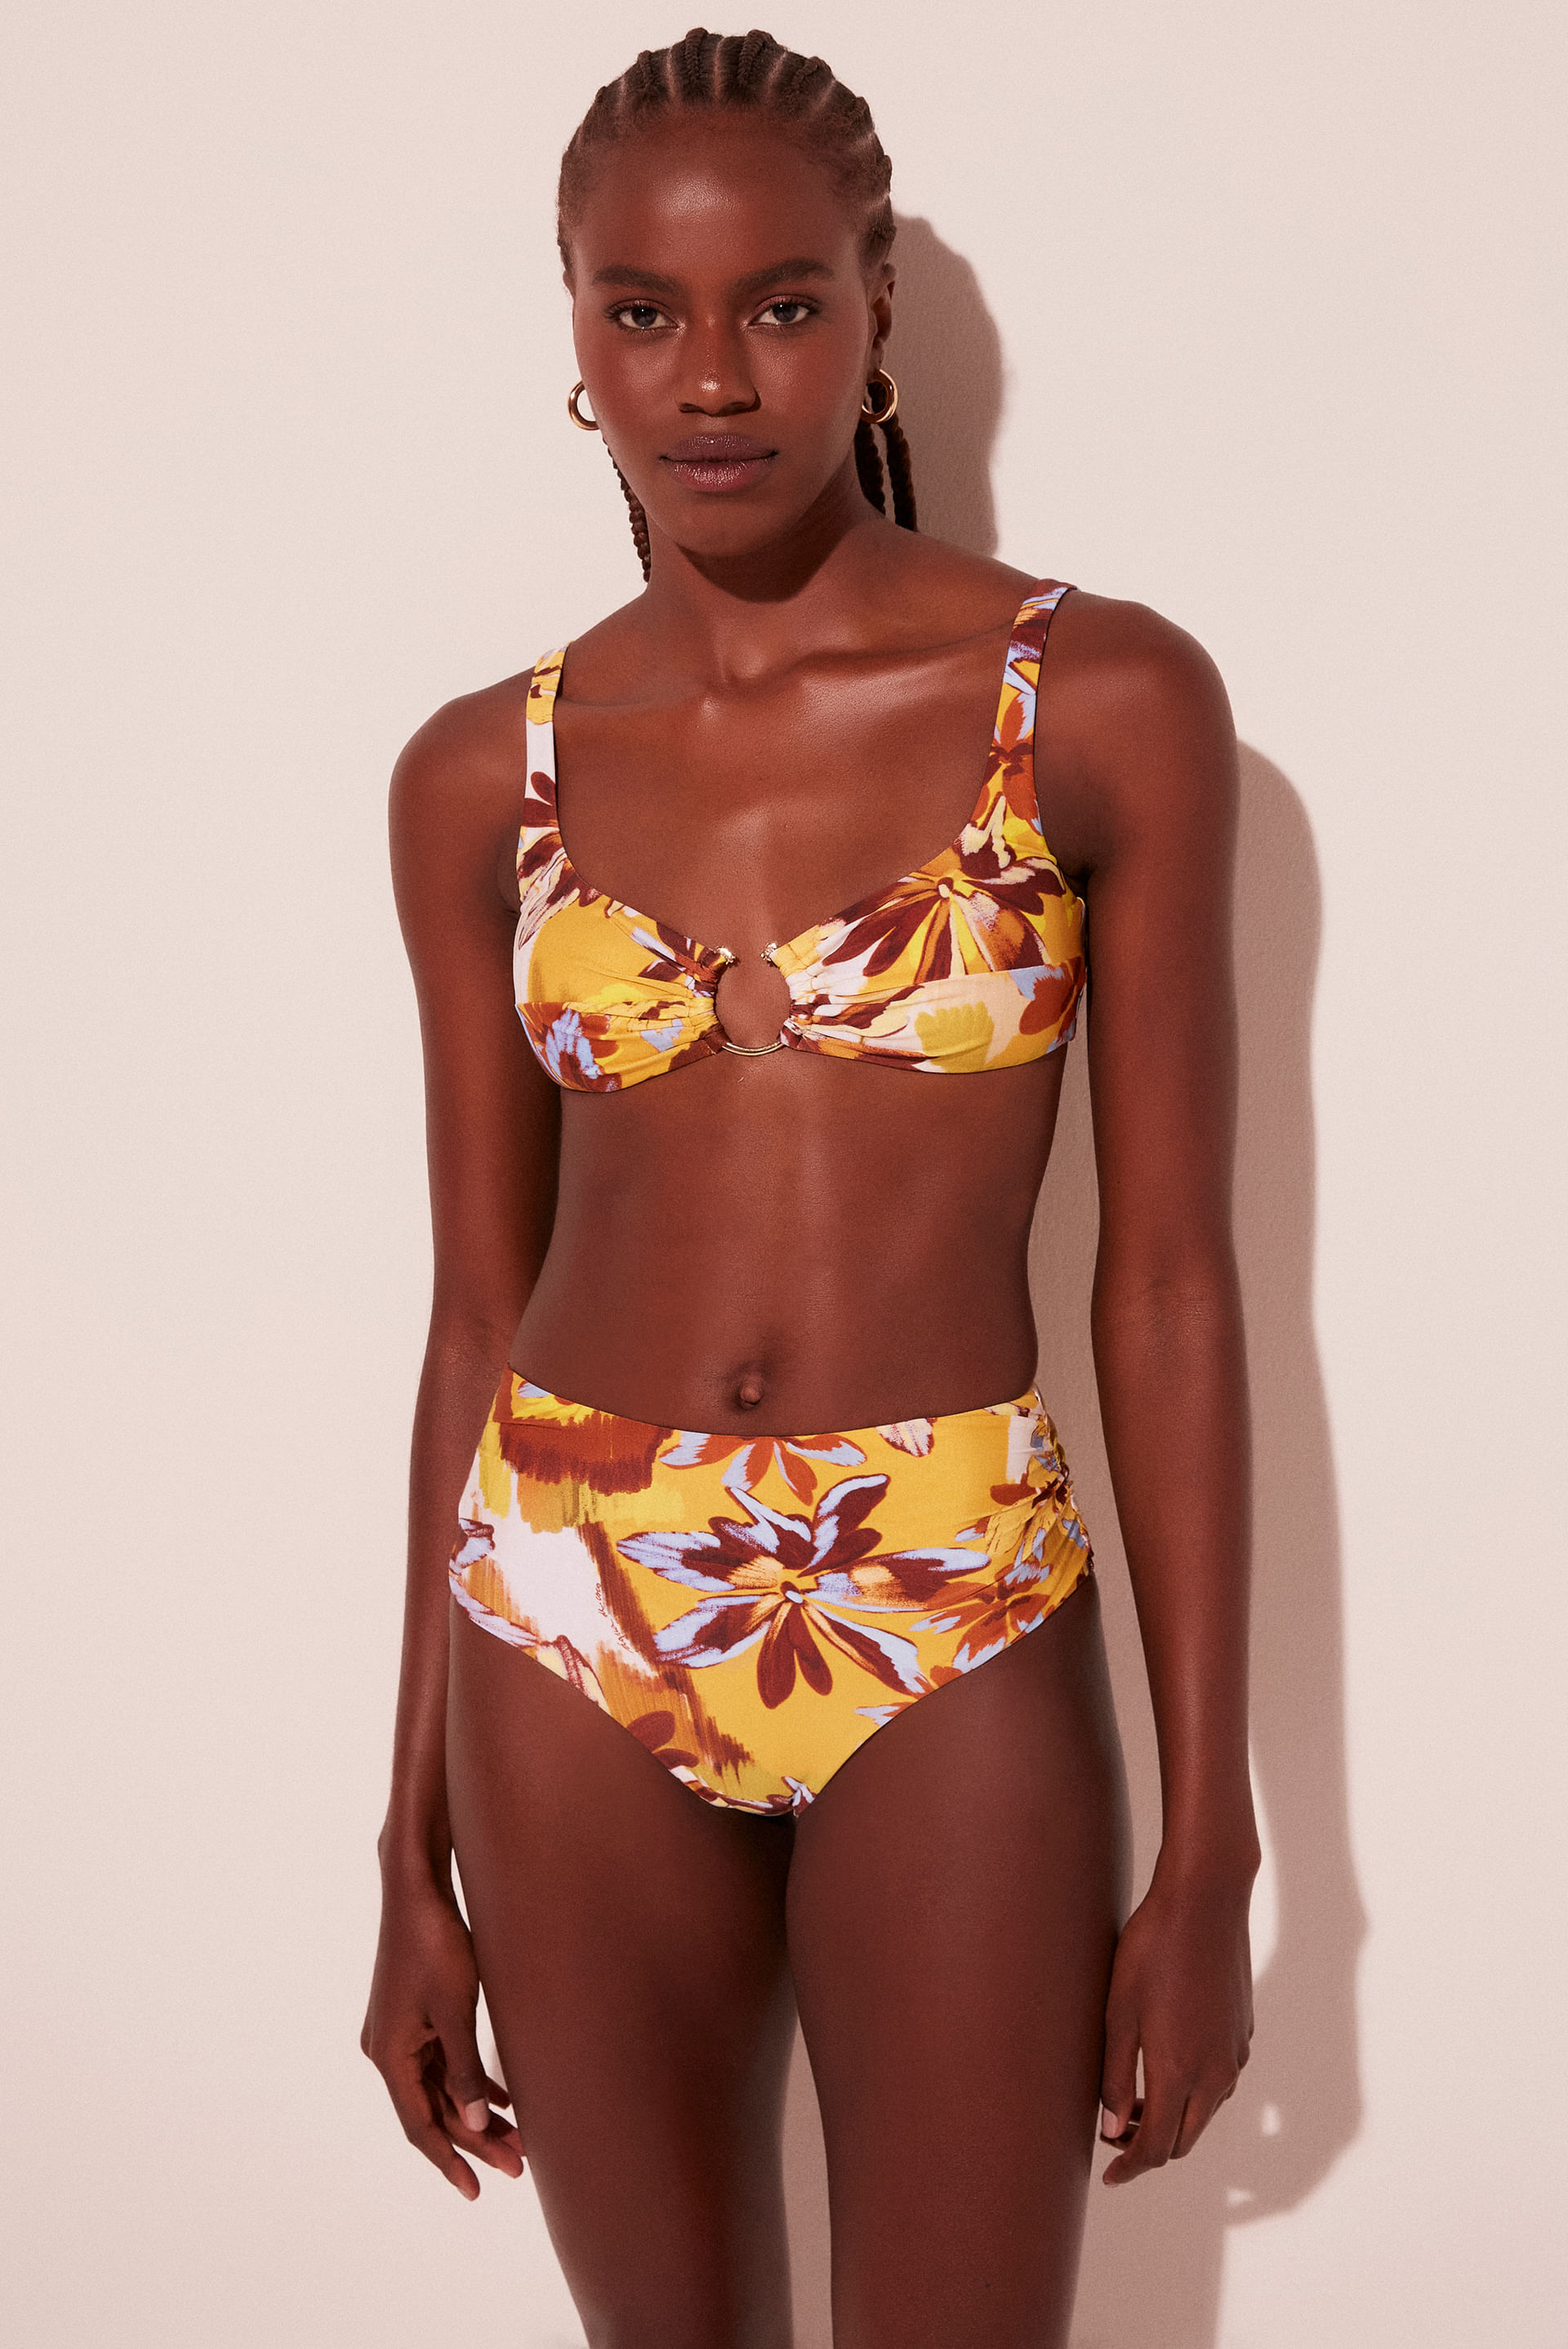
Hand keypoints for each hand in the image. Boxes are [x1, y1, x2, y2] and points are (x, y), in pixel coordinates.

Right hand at [361, 1870, 524, 2199]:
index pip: (420, 2125)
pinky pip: (441, 2062)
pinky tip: (503, 2097)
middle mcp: (387, 2051)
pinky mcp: (414, 2017)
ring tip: (518, 2138)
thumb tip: (472, 2122)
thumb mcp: (455, 2010)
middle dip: (474, 2138)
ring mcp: (399, 2034)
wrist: (417, 1891)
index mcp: (389, 2056)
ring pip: (440, 2087)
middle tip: (517, 2165)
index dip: (449, 2160)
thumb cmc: (436, 1945)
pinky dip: (468, 2081)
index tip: (475, 2191)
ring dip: (475, 2111)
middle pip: (433, 2109)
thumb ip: (462, 2069)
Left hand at [1098, 1858, 1255, 2185]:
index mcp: (1179, 2073)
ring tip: (1131, 2096)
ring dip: (1170, 2118)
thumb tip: (1110, 2129)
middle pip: (1182, 2139)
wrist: (1205, 1901)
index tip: (1108, 2177)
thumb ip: (1112, 2077)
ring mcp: (1234, 2055)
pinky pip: (1218, 2083)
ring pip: (1203, 2113)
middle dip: (1148, 2146)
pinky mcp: (1242, 2033)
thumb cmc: (1151, 1950)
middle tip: (1112, 2130)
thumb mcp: (1118, 2012)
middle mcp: (1215, 2074)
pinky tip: (1164, 2062)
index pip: (1155, 2148)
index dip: (1129, 2169)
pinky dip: (1191, 2092)